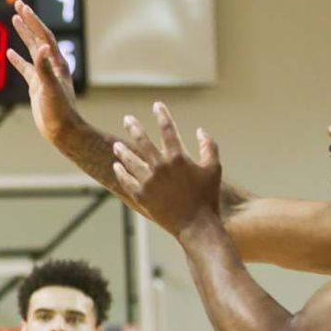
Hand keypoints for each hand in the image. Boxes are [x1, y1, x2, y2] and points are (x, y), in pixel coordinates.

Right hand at [7, 0, 80, 144]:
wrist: (62, 131)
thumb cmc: (59, 111)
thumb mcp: (51, 88)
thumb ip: (45, 68)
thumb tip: (43, 47)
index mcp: (56, 63)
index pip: (44, 36)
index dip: (33, 21)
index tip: (23, 8)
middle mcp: (51, 66)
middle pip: (38, 37)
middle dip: (29, 20)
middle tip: (18, 4)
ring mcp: (44, 75)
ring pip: (32, 49)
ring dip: (24, 34)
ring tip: (14, 19)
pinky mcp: (37, 85)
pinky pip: (26, 68)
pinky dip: (18, 59)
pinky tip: (9, 53)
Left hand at [112, 102, 223, 238]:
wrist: (196, 226)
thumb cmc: (208, 197)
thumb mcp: (214, 169)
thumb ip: (209, 146)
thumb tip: (201, 130)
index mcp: (178, 158)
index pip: (168, 129)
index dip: (162, 115)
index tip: (157, 105)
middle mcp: (160, 167)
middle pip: (142, 141)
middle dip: (134, 128)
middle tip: (127, 119)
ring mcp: (148, 182)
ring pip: (130, 161)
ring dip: (123, 152)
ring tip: (116, 146)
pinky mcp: (142, 196)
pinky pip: (127, 181)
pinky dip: (121, 173)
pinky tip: (117, 167)